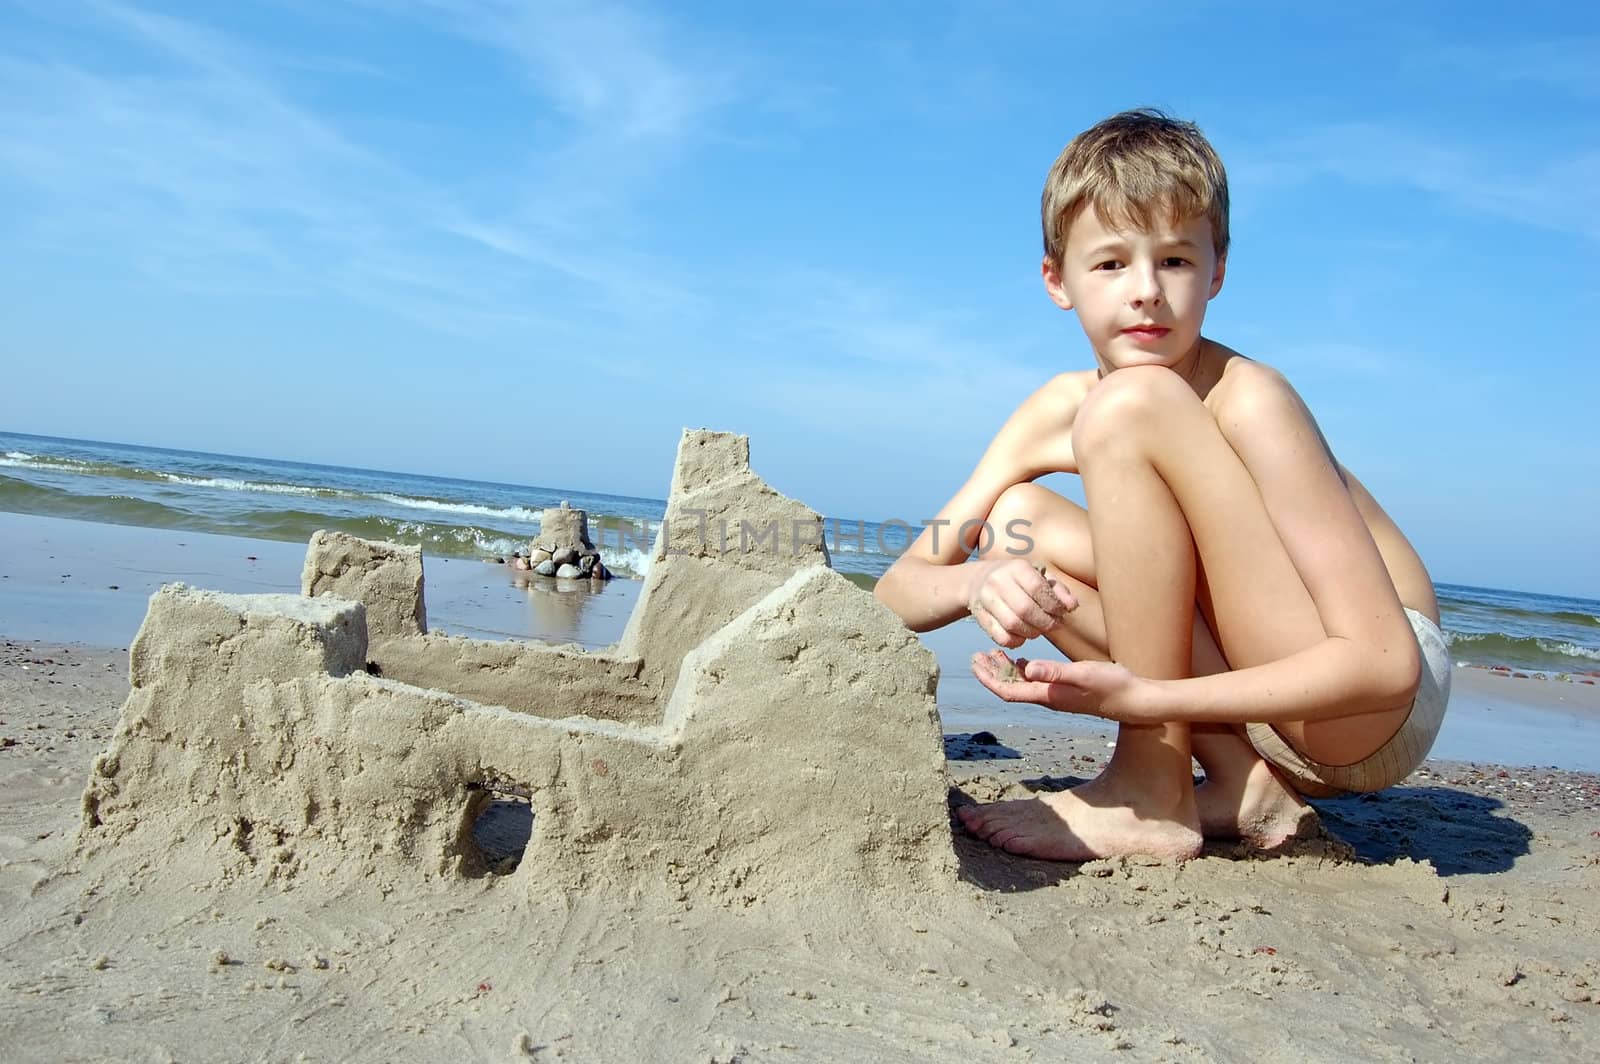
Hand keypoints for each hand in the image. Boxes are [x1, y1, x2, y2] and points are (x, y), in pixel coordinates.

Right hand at [964, 557, 1076, 648]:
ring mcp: (986, 599)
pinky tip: (1022, 636)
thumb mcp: (1037, 576)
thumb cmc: (1015, 580)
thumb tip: (1072, 606)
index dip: (1053, 604)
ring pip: (1012, 624)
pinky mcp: (979, 617)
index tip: (1061, 612)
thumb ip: (1057, 590)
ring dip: (1032, 632)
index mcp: (1016, 567)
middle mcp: (998, 581)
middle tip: (1054, 625)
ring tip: (1039, 630)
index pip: (1037, 587)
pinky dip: (1016, 641)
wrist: (977, 580)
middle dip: (1045, 622)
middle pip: (1025, 609)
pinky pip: (1001, 637)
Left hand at [970, 649, 1159, 721]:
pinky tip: (1022, 660)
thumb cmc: (1112, 686)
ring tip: (993, 653)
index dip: (988, 678)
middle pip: (1010, 687)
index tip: (975, 663)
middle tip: (977, 655)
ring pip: (1023, 684)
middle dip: (992, 672)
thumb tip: (1026, 669)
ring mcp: (1057, 694)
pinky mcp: (1066, 689)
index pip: (1008, 690)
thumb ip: (1055, 672)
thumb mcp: (1083, 674)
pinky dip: (1025, 669)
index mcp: (1047, 695)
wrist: (1136, 700)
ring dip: (1006, 670)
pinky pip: (1038, 681)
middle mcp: (1048, 697)